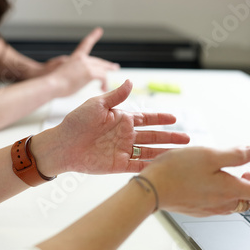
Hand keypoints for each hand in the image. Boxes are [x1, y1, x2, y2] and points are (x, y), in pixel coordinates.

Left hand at [31, 80, 189, 175]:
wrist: (62, 145)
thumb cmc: (76, 122)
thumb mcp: (97, 105)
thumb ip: (116, 96)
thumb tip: (130, 82)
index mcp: (121, 119)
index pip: (146, 118)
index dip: (161, 119)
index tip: (175, 119)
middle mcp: (124, 135)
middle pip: (152, 136)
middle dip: (170, 137)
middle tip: (187, 138)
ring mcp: (122, 151)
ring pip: (149, 152)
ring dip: (164, 152)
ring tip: (180, 154)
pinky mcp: (117, 165)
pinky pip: (138, 166)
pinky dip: (150, 167)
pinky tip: (163, 168)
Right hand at [46, 27, 119, 95]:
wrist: (51, 84)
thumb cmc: (52, 82)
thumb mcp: (62, 73)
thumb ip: (71, 72)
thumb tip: (76, 78)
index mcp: (74, 57)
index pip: (85, 44)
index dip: (93, 36)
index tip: (99, 30)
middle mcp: (81, 59)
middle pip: (98, 61)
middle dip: (106, 65)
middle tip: (114, 67)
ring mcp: (86, 65)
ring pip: (102, 70)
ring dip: (105, 80)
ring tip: (105, 87)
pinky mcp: (90, 73)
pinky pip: (103, 77)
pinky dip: (104, 83)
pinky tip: (103, 88)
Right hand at [140, 146, 249, 216]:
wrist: (151, 190)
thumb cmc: (176, 171)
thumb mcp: (210, 155)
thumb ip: (235, 155)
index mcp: (230, 189)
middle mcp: (223, 203)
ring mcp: (210, 208)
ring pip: (238, 202)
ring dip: (246, 188)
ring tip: (245, 173)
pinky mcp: (198, 209)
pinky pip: (223, 203)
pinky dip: (231, 192)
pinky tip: (221, 181)